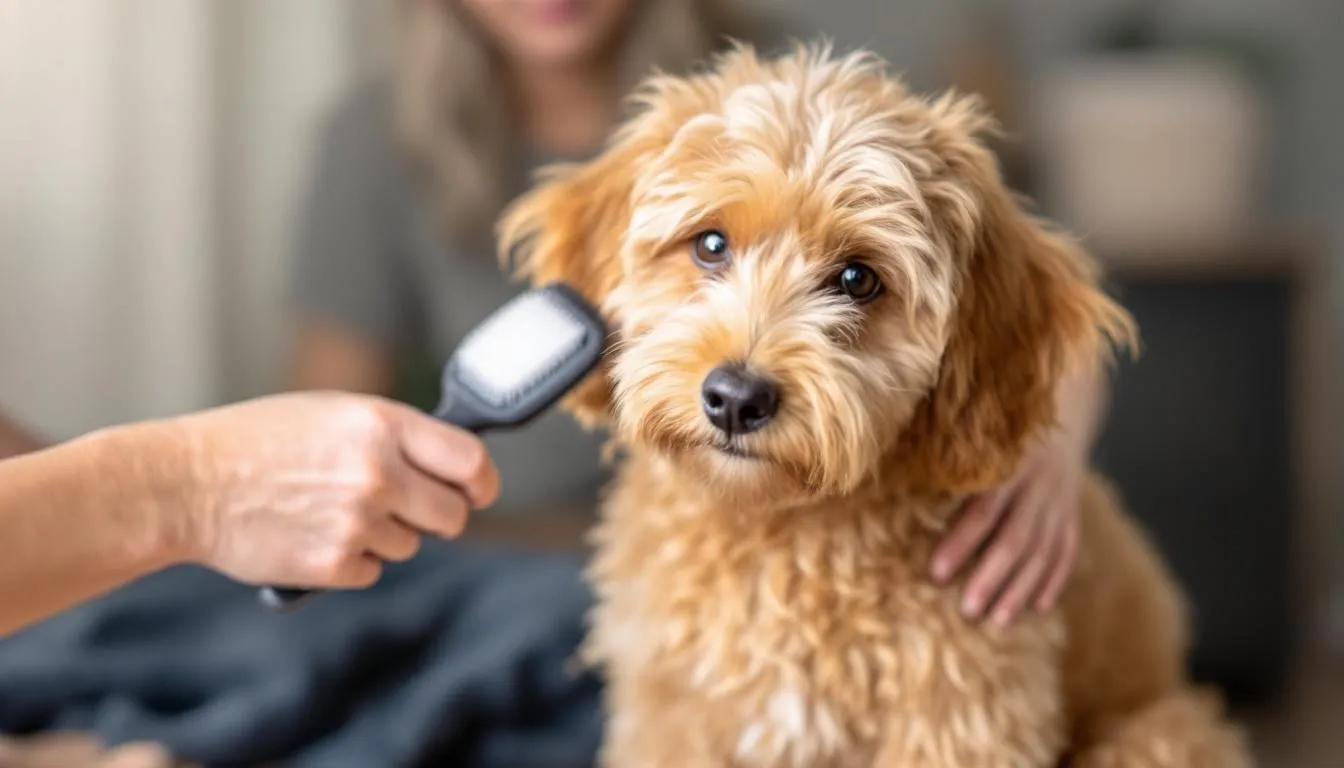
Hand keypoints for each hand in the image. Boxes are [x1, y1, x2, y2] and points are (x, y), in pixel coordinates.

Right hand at [165, 392, 498, 588]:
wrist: (188, 484)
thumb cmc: (259, 441)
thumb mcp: (333, 413)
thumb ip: (395, 436)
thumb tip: (450, 468)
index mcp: (383, 424)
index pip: (470, 460)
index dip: (482, 482)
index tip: (479, 492)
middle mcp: (378, 472)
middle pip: (453, 515)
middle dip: (438, 516)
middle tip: (405, 508)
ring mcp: (357, 521)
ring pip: (411, 545)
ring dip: (385, 535)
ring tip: (331, 509)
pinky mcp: (334, 563)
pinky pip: (373, 570)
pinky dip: (352, 560)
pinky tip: (313, 534)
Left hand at [929, 428, 1084, 626]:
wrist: (1061, 424)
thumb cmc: (997, 445)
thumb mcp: (977, 451)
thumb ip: (951, 476)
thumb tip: (899, 505)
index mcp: (1005, 469)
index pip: (982, 511)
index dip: (959, 543)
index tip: (935, 573)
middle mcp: (1036, 488)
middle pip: (1015, 539)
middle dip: (991, 578)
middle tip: (967, 610)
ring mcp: (1059, 504)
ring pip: (1042, 553)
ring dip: (1020, 589)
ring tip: (998, 620)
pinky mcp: (1073, 517)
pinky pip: (1067, 552)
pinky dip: (1054, 581)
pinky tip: (1039, 607)